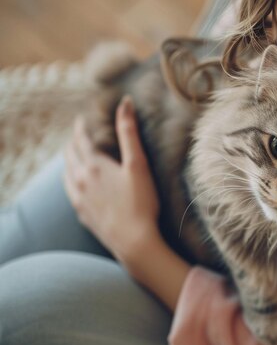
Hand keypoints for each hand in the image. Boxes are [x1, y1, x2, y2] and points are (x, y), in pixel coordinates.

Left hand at [63, 96, 160, 265]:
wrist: (134, 241)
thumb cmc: (141, 202)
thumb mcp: (138, 164)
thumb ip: (129, 133)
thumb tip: (125, 103)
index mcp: (94, 165)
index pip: (81, 139)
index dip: (81, 127)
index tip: (82, 119)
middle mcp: (81, 180)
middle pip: (70, 155)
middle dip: (74, 142)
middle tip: (79, 135)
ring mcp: (79, 198)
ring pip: (66, 173)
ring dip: (69, 161)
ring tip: (74, 156)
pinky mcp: (82, 213)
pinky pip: (69, 191)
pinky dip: (70, 180)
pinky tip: (76, 184)